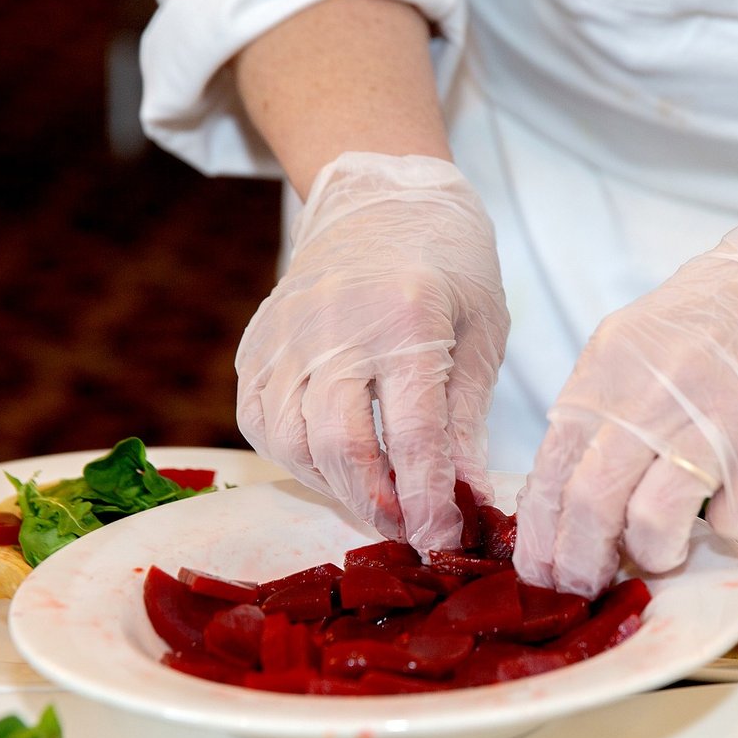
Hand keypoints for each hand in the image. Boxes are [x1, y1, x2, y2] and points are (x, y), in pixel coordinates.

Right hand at [236, 152, 508, 551]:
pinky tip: (333, 463)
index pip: (413, 435)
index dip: (427, 501)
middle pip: (341, 448)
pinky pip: (261, 422)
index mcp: (406, 318)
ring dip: (336, 487)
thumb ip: (467, 419)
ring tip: (378, 500)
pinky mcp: (255, 345)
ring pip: (292, 444)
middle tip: (412, 533)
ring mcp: (285, 335)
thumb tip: (468, 502)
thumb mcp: (482, 330)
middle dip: (379, 507)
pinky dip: (295, 457)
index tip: (445, 541)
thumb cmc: (448, 262)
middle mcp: (335, 327)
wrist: (380, 195)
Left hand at [512, 179, 737, 595]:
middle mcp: (652, 395)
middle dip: (581, 564)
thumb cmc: (722, 321)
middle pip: (592, 503)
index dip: (542, 534)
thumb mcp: (637, 344)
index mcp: (608, 370)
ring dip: (654, 554)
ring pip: (654, 523)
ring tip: (665, 551)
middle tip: (588, 586)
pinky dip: (731, 530)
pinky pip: (734, 523)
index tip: (541, 571)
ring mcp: (713, 423)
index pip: (552, 467)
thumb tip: (564, 499)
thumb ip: (601, 409)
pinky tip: (736, 506)